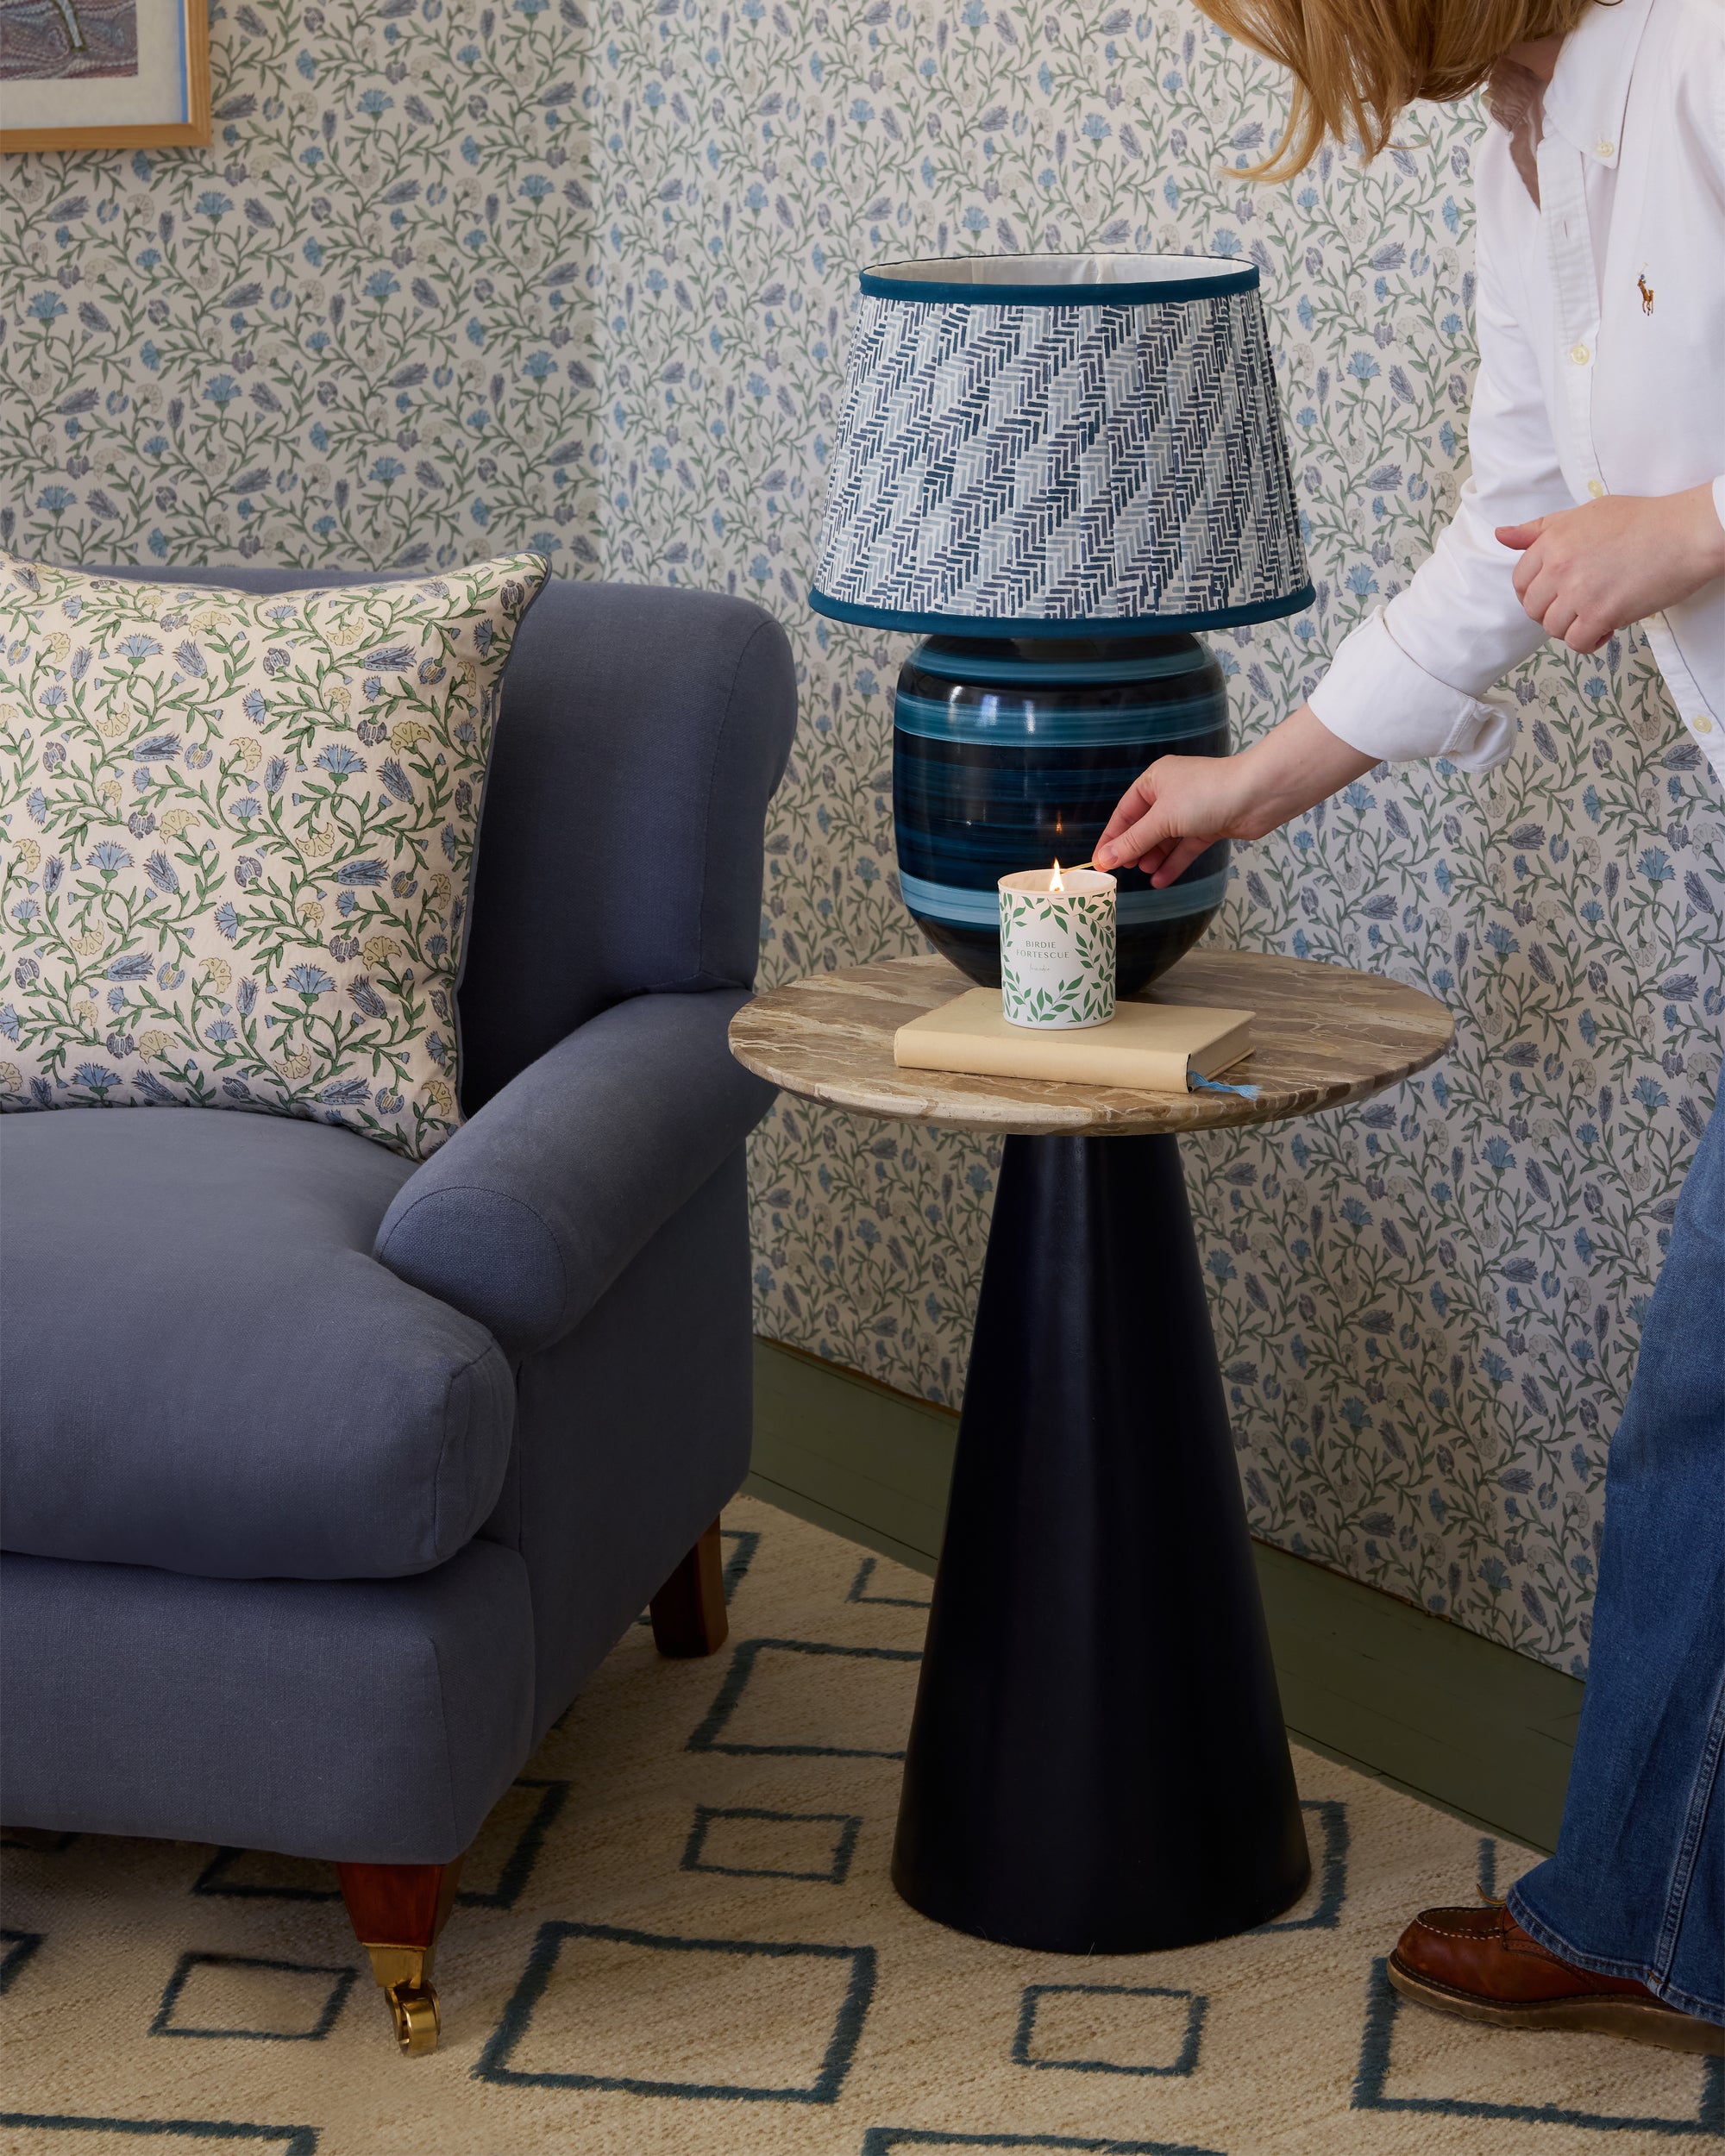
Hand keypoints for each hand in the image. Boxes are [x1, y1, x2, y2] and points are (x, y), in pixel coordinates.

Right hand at [1094, 704, 1375, 883]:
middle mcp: (1172, 793)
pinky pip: (1185, 847)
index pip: (1125, 812)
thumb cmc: (1207, 795)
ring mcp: (1192, 811)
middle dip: (1133, 849)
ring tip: (1143, 874)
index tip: (1100, 861)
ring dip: (1154, 857)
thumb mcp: (1162, 819)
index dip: (1112, 837)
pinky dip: (1174, 862)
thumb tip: (1105, 860)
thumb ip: (1133, 842)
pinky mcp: (1209, 826)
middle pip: (1145, 826)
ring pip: (1166, 839)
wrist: (1258, 795)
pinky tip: (1161, 879)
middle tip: (1121, 871)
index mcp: (1155, 781)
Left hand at [1497, 485, 1724, 653]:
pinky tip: (1608, 627)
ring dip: (1573, 626)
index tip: (1556, 593)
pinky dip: (1591, 641)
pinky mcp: (1600, 614)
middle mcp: (1559, 566)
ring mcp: (1578, 591)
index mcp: (1552, 540)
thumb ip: (1540, 529)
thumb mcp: (1585, 514)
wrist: (1687, 533)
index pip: (1520, 580)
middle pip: (1533, 608)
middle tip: (1581, 603)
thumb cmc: (1643, 520)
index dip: (1536, 591)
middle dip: (1554, 610)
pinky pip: (1577, 643)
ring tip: (1597, 612)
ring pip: (1553, 628)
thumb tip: (1500, 535)